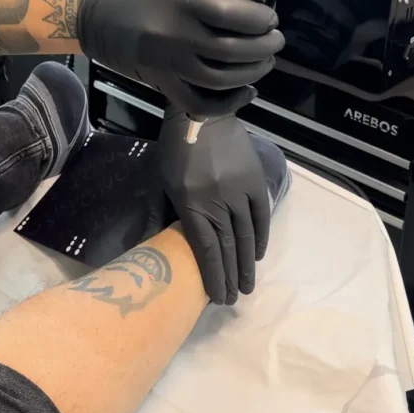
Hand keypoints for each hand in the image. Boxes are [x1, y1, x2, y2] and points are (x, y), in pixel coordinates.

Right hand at [77, 0, 284, 114]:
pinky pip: (196, 103)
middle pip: (232, 50)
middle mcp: (174, 33)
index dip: (260, 19)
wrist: (84, 12)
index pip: (232, 13)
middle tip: (275, 40)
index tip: (270, 17)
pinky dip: (226, 105)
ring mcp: (166, 62)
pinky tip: (245, 92)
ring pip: (220, 79)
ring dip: (251, 73)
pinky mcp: (159, 82)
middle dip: (263, 47)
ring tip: (264, 62)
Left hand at [155, 88, 269, 304]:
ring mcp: (239, 190)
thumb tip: (152, 245)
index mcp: (191, 203)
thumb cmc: (174, 148)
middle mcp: (217, 201)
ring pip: (246, 235)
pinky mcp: (254, 179)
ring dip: (248, 263)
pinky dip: (261, 236)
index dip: (213, 276)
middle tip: (234, 299)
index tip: (218, 297)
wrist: (201, 113)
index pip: (206, 249)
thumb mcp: (159, 180)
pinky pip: (261, 215)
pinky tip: (257, 254)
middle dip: (231, 277)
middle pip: (228, 247)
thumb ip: (159, 213)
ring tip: (248, 285)